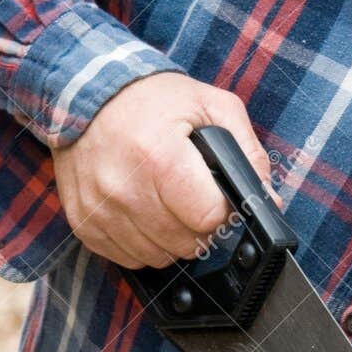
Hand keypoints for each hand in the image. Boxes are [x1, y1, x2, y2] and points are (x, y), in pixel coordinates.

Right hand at [51, 71, 280, 268]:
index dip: (222, 211)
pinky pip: (127, 257)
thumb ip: (248, 152)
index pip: (208, 218)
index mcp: (160, 157)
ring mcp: (100, 209)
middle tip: (192, 198)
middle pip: (185, 244)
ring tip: (168, 204)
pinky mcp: (83, 222)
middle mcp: (124, 188)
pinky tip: (144, 213)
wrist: (86, 94)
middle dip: (199, 227)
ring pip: (158, 257)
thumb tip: (267, 199)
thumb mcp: (211, 106)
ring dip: (171, 239)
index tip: (218, 197)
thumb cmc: (152, 99)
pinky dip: (142, 243)